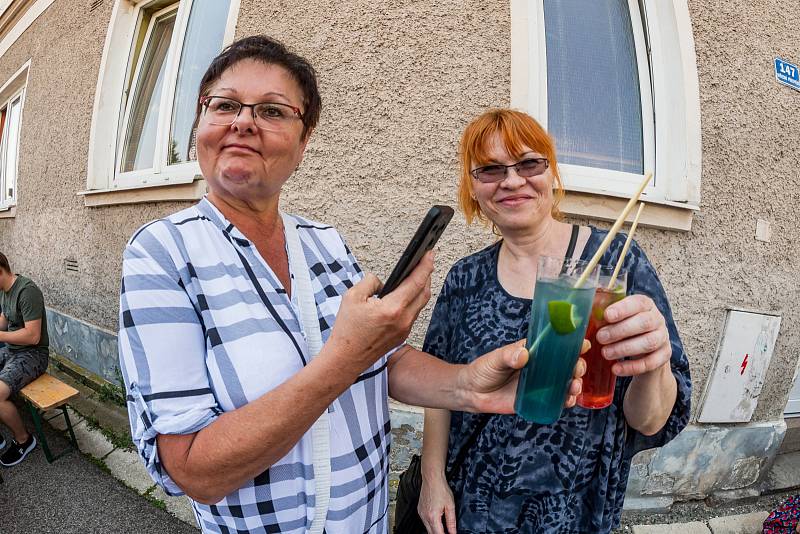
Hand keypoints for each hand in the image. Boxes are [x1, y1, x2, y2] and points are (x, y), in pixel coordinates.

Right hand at [325, 251, 432, 371]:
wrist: (345, 358)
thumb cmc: (347, 330)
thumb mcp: (352, 296)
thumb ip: (370, 281)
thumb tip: (382, 281)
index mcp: (393, 308)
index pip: (416, 282)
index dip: (425, 266)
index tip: (429, 254)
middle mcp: (403, 320)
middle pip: (424, 292)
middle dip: (427, 274)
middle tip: (426, 261)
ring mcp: (404, 330)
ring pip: (420, 304)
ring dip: (421, 288)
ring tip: (419, 275)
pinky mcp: (402, 336)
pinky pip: (413, 314)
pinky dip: (414, 301)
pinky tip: (408, 294)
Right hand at [418, 474, 455, 533]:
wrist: (432, 479)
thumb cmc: (441, 489)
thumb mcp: (450, 506)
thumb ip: (451, 521)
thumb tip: (453, 532)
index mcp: (432, 517)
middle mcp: (425, 516)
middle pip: (431, 533)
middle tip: (447, 532)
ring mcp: (421, 513)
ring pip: (427, 528)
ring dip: (435, 530)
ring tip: (443, 527)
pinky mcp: (419, 510)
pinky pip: (425, 522)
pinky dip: (431, 524)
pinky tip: (436, 520)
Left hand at [455, 339, 588, 412]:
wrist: (472, 393)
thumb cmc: (483, 370)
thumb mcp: (494, 359)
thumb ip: (507, 356)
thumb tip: (523, 354)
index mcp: (532, 351)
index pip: (555, 345)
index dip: (571, 344)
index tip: (583, 344)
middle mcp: (540, 367)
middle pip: (565, 364)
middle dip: (577, 366)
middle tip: (577, 370)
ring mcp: (540, 384)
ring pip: (564, 382)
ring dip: (575, 384)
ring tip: (574, 387)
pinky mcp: (537, 400)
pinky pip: (556, 400)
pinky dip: (566, 401)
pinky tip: (569, 401)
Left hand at [597, 294, 670, 376]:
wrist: (645, 352)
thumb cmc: (625, 330)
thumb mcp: (616, 320)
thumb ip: (604, 317)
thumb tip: (581, 315)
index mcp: (645, 305)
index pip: (638, 302)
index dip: (623, 309)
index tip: (607, 315)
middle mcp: (657, 319)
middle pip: (644, 322)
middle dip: (620, 331)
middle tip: (600, 338)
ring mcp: (663, 337)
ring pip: (649, 342)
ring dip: (625, 348)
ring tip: (605, 353)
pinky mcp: (664, 355)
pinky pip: (651, 362)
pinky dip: (632, 367)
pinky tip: (616, 369)